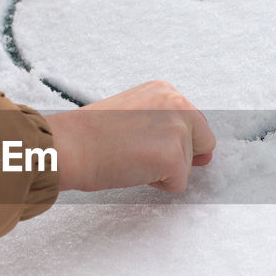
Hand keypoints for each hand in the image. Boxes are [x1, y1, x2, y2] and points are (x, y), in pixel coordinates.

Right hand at [46, 81, 215, 193]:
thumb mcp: (134, 115)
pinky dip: (157, 185)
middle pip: (203, 142)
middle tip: (138, 151)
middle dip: (176, 154)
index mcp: (166, 90)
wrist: (69, 146)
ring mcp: (178, 129)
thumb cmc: (91, 134)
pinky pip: (178, 184)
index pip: (193, 123)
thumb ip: (168, 126)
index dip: (172, 140)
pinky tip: (132, 169)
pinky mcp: (174, 156)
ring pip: (189, 166)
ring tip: (130, 158)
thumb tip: (206, 155)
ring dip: (162, 171)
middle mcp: (177, 103)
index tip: (143, 140)